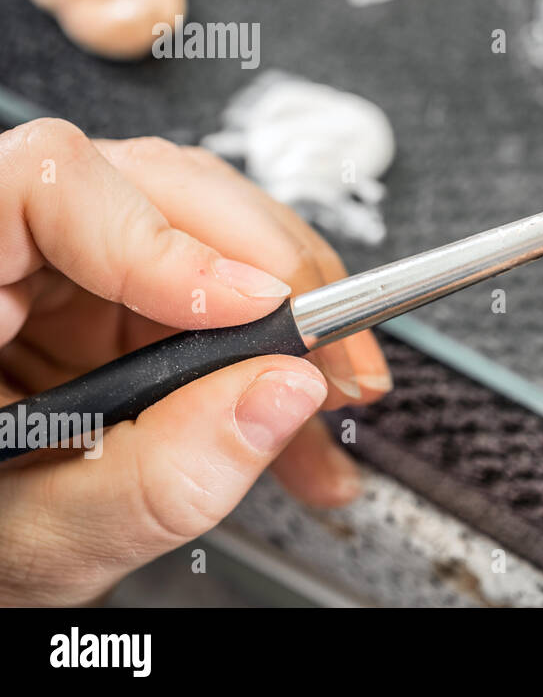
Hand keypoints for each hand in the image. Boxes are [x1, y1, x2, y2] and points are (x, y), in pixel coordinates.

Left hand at [0, 119, 389, 605]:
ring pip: (209, 232)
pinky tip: (299, 422)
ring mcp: (63, 266)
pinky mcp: (114, 296)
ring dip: (291, 320)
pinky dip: (272, 352)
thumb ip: (160, 473)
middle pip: (156, 190)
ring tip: (331, 404)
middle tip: (329, 358)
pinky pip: (219, 289)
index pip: (51, 184)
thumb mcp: (47, 537)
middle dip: (274, 274)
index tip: (252, 307)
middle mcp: (9, 250)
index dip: (163, 237)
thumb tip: (282, 389)